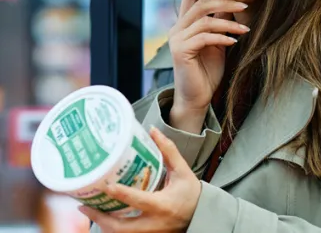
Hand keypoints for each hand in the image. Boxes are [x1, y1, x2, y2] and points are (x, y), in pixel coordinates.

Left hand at [79, 127, 200, 232]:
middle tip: (84, 205)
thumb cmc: (192, 194)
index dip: (121, 194)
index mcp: (163, 205)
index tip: (107, 185)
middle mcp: (154, 223)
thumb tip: (152, 131)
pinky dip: (113, 228)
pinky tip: (104, 217)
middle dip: (100, 218)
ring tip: (88, 210)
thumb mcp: (182, 170)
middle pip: (122, 228)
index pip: (139, 200)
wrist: (201, 216)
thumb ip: (168, 151)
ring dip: (103, 225)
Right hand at [168, 0, 248, 115]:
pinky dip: (221, 37)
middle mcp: (177, 29)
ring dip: (228, 23)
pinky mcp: (180, 51)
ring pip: (204, 20)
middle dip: (224, 1)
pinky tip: (234, 41)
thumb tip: (231, 8)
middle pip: (200, 5)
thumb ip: (219, 26)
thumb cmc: (207, 71)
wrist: (197, 97)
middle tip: (245, 3)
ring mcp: (177, 39)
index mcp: (185, 26)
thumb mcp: (217, 44)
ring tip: (246, 28)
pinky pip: (204, 37)